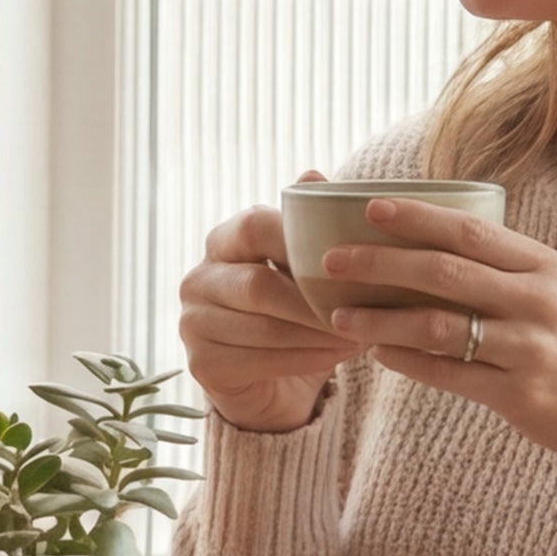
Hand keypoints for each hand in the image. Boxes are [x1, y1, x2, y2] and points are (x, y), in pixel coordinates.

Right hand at [177, 178, 368, 432]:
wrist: (271, 380)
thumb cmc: (293, 312)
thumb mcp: (302, 267)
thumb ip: (308, 227)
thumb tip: (313, 175)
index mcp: (222, 242)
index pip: (254, 227)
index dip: (300, 241)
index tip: (348, 259)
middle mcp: (198, 279)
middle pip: (258, 285)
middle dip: (315, 302)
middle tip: (363, 310)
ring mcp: (193, 323)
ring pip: (264, 328)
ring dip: (318, 334)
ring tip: (361, 334)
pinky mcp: (202, 364)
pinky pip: (260, 361)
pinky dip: (306, 359)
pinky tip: (337, 356)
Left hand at [314, 191, 556, 455]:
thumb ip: (506, 266)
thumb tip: (430, 238)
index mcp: (547, 267)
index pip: (472, 231)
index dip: (418, 217)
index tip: (370, 207)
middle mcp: (538, 302)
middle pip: (444, 272)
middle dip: (380, 262)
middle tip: (332, 260)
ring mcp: (528, 349)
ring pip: (436, 326)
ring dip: (380, 318)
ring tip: (339, 315)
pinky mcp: (516, 394)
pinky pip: (446, 373)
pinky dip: (406, 361)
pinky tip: (378, 352)